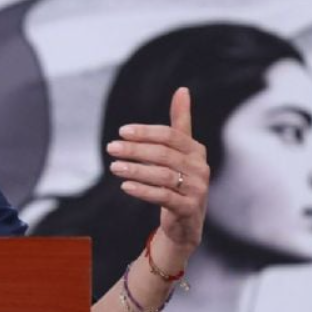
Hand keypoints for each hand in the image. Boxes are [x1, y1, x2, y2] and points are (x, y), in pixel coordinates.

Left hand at [107, 87, 209, 256]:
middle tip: (110, 148)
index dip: (145, 132)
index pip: (170, 135)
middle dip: (135, 150)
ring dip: (135, 169)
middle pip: (164, 154)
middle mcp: (201, 168)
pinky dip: (143, 190)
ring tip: (114, 167)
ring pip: (163, 175)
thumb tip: (182, 89)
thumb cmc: (180, 179)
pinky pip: (164, 197)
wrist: (186, 222)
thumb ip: (181, 122)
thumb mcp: (180, 151)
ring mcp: (198, 190)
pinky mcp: (189, 209)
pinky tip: (125, 186)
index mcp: (197, 150)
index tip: (121, 131)